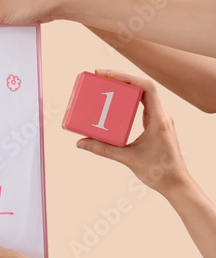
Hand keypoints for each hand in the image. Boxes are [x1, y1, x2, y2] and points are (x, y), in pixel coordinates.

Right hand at [76, 70, 190, 194]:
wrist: (176, 183)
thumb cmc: (159, 172)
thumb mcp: (128, 159)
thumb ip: (103, 149)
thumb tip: (80, 143)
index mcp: (159, 119)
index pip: (146, 87)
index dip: (125, 76)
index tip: (104, 74)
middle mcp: (161, 115)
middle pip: (142, 86)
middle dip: (121, 77)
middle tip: (99, 76)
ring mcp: (160, 118)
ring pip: (143, 93)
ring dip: (125, 86)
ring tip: (105, 84)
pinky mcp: (156, 124)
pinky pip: (142, 104)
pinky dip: (128, 98)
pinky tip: (115, 101)